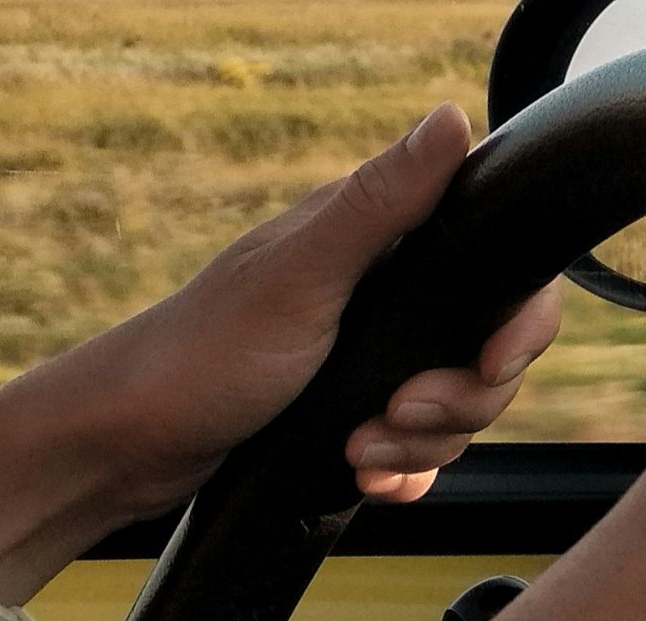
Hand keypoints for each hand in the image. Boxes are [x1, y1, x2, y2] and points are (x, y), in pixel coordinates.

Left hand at [0, 103, 558, 601]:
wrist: (129, 446)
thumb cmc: (201, 354)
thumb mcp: (301, 275)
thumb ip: (381, 203)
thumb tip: (450, 121)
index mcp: (374, 243)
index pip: (499, 275)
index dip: (517, 327)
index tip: (490, 363)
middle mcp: (381, 297)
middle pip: (486, 357)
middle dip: (454, 402)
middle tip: (394, 413)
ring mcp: (369, 360)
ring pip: (455, 413)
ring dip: (418, 445)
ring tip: (358, 449)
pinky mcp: (353, 415)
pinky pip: (418, 453)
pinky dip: (400, 471)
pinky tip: (362, 475)